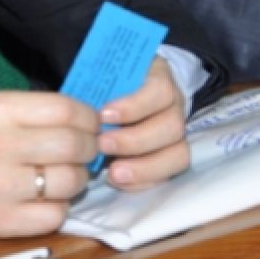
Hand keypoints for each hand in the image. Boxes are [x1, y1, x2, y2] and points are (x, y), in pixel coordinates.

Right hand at [0, 90, 96, 242]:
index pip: (65, 110)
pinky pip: (54, 216)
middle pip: (72, 145)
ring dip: (79, 178)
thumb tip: (85, 116)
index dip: (88, 118)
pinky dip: (60, 208)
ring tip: (68, 175)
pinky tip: (48, 199)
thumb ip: (31, 110)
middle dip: (90, 147)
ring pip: (69, 181)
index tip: (91, 124)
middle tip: (87, 150)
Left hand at [99, 57, 190, 190]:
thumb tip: (81, 108)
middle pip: (172, 126)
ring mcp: (177, 133)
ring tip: (113, 173)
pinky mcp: (171, 158)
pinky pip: (167, 175)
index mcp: (160, 77)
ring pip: (178, 154)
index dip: (135, 105)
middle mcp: (175, 105)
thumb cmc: (110, 84)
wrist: (120, 95)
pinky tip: (118, 180)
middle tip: (102, 145)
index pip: (160, 90)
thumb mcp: (106, 76)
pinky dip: (142, 181)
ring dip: (143, 166)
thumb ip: (100, 89)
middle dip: (135, 140)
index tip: (103, 115)